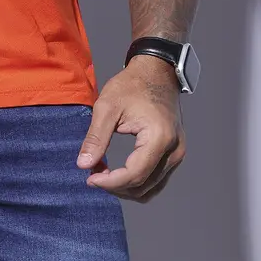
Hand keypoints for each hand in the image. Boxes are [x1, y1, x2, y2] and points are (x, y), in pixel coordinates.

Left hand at [76, 54, 186, 200]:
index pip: (134, 174)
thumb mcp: (107, 107)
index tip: (90, 179)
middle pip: (143, 186)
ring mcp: (177, 154)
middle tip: (92, 174)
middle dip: (116, 186)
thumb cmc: (131, 85)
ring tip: (103, 174)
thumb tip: (83, 165)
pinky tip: (118, 172)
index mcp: (159, 138)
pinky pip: (156, 179)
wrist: (156, 72)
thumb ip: (96, 137)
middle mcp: (174, 151)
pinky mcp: (175, 154)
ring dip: (126, 187)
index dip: (110, 183)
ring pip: (151, 188)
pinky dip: (136, 181)